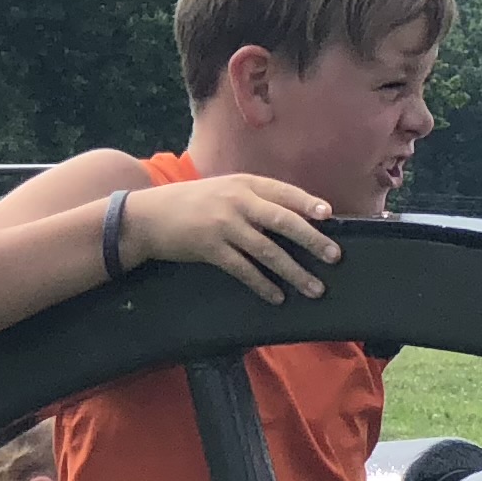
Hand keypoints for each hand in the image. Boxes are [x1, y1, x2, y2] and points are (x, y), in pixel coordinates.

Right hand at [124, 175, 341, 301]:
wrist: (147, 216)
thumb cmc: (194, 202)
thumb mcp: (225, 189)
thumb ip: (257, 198)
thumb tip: (299, 216)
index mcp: (244, 184)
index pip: (283, 192)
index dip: (307, 203)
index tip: (329, 214)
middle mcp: (237, 202)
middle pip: (282, 221)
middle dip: (312, 240)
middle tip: (334, 256)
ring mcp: (223, 225)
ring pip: (267, 251)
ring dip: (294, 271)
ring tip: (314, 288)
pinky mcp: (210, 249)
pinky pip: (243, 270)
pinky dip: (263, 284)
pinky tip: (278, 296)